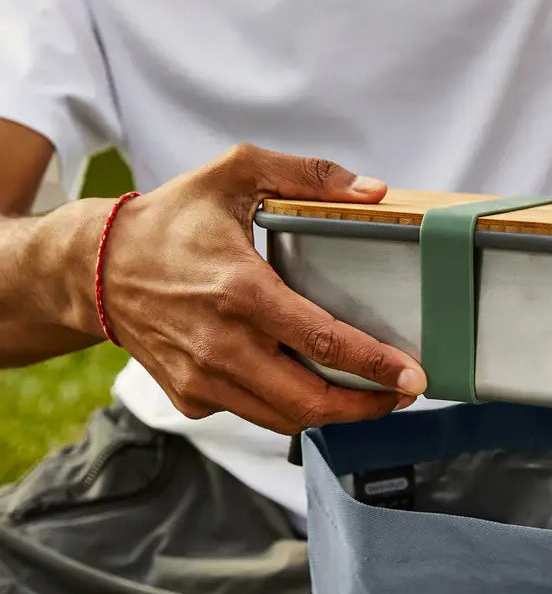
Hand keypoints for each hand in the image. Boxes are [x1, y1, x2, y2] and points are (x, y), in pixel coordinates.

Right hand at [89, 144, 427, 432]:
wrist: (97, 268)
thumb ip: (306, 176)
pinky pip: (256, 415)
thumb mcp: (233, 174)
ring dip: (334, 413)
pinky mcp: (193, 399)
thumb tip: (373, 191)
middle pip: (312, 402)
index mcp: (241, 292)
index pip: (324, 343)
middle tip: (402, 394)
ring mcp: (205, 379)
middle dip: (367, 406)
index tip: (412, 376)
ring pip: (288, 419)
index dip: (376, 366)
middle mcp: (222, 345)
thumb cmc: (170, 221)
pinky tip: (307, 386)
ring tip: (367, 395)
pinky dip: (288, 407)